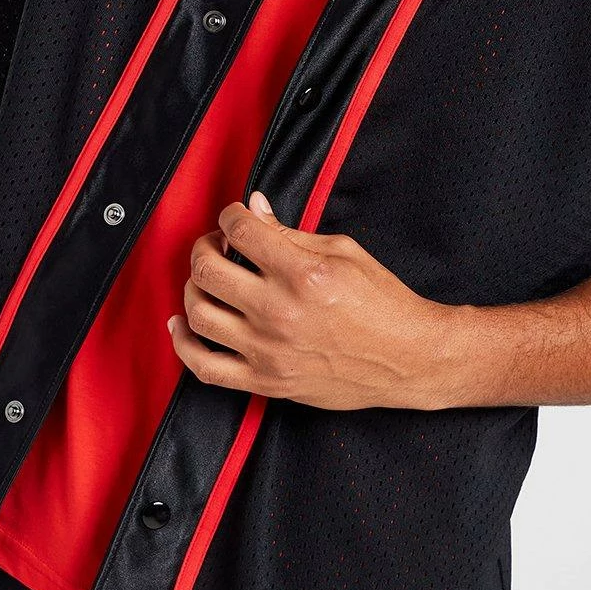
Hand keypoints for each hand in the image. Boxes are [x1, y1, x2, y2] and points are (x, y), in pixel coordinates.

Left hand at [170, 191, 455, 409]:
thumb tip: (255, 208)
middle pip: (207, 270)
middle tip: (217, 244)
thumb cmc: (383, 303)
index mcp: (302, 273)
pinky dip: (184, 344)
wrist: (408, 359)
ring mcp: (269, 350)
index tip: (234, 217)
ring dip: (192, 288)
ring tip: (208, 279)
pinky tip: (182, 324)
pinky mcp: (267, 381)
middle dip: (205, 247)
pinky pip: (205, 368)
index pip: (240, 231)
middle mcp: (280, 312)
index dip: (230, 215)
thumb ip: (291, 233)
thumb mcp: (344, 253)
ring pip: (198, 314)